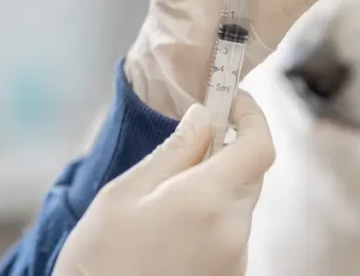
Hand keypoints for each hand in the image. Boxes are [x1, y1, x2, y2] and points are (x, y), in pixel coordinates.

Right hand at [53, 91, 272, 275]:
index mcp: (206, 200)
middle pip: (251, 174)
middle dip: (228, 151)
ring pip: (240, 204)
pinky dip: (212, 219)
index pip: (259, 146)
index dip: (252, 116)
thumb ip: (174, 152)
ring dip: (217, 189)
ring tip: (166, 200)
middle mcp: (232, 231)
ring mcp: (235, 259)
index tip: (232, 100)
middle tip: (190, 143)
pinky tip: (172, 230)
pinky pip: (231, 233)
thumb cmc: (99, 260)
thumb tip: (204, 116)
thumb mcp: (124, 194)